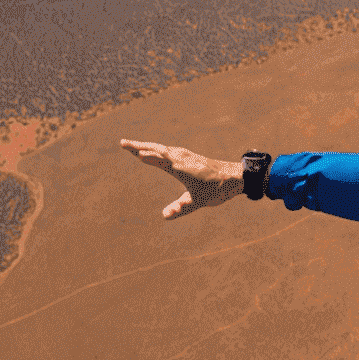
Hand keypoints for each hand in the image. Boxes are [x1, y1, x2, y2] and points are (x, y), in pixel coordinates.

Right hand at [120, 139, 243, 218]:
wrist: (236, 177)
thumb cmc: (217, 190)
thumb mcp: (198, 202)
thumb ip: (181, 209)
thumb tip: (165, 216)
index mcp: (181, 167)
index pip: (158, 158)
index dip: (145, 154)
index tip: (129, 150)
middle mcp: (181, 158)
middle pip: (157, 148)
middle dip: (139, 146)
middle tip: (122, 144)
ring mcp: (186, 155)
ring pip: (162, 148)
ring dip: (147, 146)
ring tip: (134, 147)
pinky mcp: (189, 157)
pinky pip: (168, 150)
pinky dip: (158, 149)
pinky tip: (156, 151)